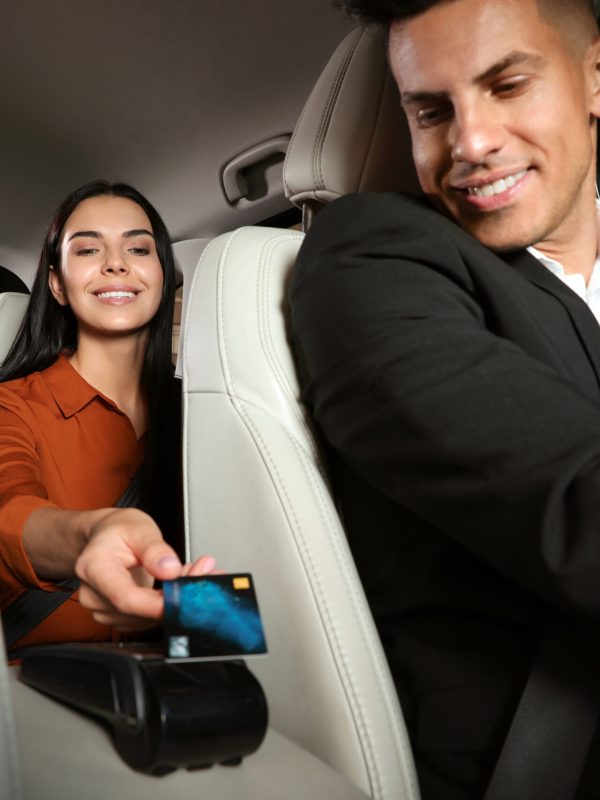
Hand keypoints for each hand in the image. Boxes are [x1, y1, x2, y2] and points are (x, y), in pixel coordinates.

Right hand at [74, 507, 215, 630]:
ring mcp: (104, 609)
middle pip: (138, 610)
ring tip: (191, 572)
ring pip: (145, 618)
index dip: (157, 605)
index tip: (185, 598)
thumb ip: (155, 550)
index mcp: (93, 567)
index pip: (125, 598)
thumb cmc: (118, 530)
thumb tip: (171, 570)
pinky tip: (178, 586)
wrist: (105, 537)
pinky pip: (146, 618)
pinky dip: (167, 605)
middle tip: (203, 573)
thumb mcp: (140, 528)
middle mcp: (93, 594)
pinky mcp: (118, 617)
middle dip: (176, 596)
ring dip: (174, 600)